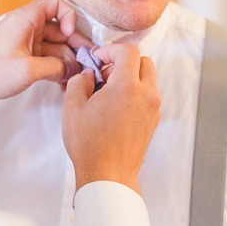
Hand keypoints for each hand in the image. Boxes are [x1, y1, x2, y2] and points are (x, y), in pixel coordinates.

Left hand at [0, 0, 89, 117]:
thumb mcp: (28, 70)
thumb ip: (57, 67)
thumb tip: (74, 70)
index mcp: (25, 20)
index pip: (55, 4)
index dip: (69, 17)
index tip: (71, 35)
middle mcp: (25, 28)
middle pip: (59, 29)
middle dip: (74, 45)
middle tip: (87, 62)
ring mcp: (24, 44)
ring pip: (55, 46)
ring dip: (66, 61)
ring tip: (75, 78)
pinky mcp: (21, 58)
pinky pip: (46, 59)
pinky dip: (56, 68)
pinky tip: (63, 82)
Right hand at [62, 44, 160, 194]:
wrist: (108, 176)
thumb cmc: (90, 145)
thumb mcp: (72, 107)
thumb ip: (79, 81)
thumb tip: (87, 75)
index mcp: (127, 86)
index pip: (128, 51)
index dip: (110, 50)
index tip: (98, 59)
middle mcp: (146, 95)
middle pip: (142, 61)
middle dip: (123, 62)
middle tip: (103, 74)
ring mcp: (153, 108)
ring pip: (147, 78)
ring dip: (130, 77)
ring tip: (107, 93)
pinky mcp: (153, 120)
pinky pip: (148, 95)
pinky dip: (135, 92)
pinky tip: (115, 107)